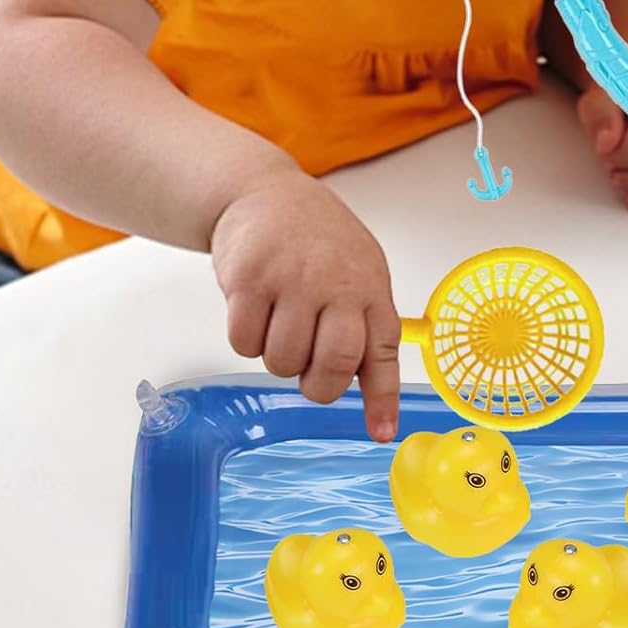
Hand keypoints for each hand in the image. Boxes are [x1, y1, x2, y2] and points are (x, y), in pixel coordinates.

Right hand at [210, 171, 401, 440]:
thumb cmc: (317, 242)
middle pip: (333, 366)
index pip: (384, 353)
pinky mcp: (250, 280)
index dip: (382, 400)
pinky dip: (245, 339)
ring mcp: (294, 282)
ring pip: (282, 362)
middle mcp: (338, 286)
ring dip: (277, 358)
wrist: (264, 194)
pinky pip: (244, 343)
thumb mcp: (359, 273)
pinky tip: (255, 309)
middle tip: (307, 371)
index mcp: (371, 289)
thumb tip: (370, 392)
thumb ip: (364, 325)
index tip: (381, 434)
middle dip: (317, 385)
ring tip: (280, 323)